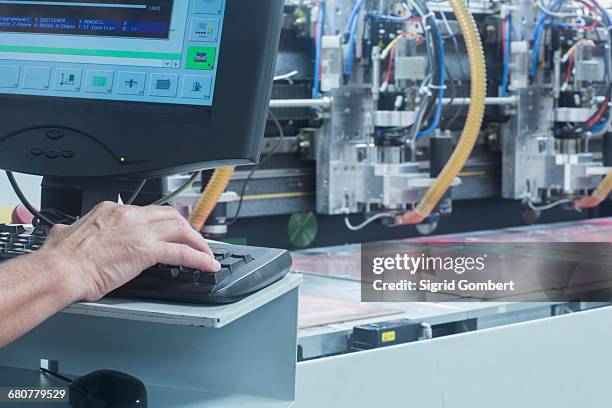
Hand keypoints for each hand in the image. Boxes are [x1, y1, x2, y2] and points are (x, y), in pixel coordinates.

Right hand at [35, 202, 219, 301]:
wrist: (59, 271)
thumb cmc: (59, 259)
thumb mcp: (63, 234)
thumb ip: (70, 230)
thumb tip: (64, 232)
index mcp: (111, 210)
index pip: (146, 212)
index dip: (162, 222)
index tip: (168, 230)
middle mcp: (129, 216)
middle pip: (169, 215)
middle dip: (186, 227)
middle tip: (194, 240)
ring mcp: (139, 231)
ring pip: (181, 229)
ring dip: (197, 241)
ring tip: (206, 253)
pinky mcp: (147, 250)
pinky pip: (182, 252)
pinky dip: (199, 258)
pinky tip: (207, 265)